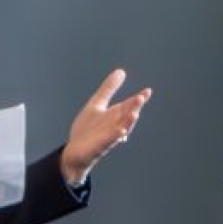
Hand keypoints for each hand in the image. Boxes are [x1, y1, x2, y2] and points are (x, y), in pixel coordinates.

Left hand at [61, 68, 152, 186]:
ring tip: (135, 114)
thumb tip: (121, 71)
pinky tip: (121, 133)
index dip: (138, 98)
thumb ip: (109, 89)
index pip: (128, 105)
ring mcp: (109, 136)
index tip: (147, 91)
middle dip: (133, 108)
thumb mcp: (97, 103)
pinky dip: (116, 137)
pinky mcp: (101, 146)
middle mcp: (115, 125)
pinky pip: (110, 141)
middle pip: (126, 115)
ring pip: (122, 128)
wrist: (74, 151)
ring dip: (128, 122)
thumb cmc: (88, 130)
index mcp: (114, 115)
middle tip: (141, 98)